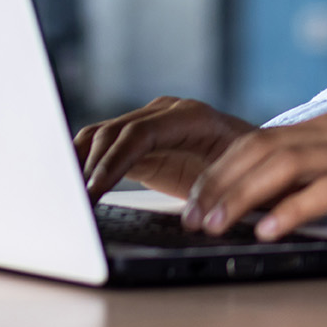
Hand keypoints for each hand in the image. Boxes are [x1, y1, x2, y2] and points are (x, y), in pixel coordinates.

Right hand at [74, 96, 254, 200]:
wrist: (261, 157)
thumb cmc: (256, 166)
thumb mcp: (239, 178)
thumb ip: (212, 189)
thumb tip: (191, 214)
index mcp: (192, 116)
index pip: (139, 134)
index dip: (111, 162)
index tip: (93, 191)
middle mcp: (167, 113)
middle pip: (113, 133)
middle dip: (88, 167)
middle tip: (71, 201)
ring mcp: (151, 122)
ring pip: (102, 136)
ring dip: (80, 164)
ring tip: (65, 196)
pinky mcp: (140, 140)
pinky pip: (104, 145)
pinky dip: (84, 163)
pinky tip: (72, 185)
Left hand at [181, 113, 326, 241]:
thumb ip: (319, 180)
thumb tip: (267, 207)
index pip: (260, 141)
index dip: (221, 171)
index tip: (194, 203)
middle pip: (262, 148)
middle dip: (220, 183)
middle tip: (192, 218)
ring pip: (285, 164)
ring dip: (243, 196)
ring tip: (217, 224)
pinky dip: (293, 209)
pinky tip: (270, 230)